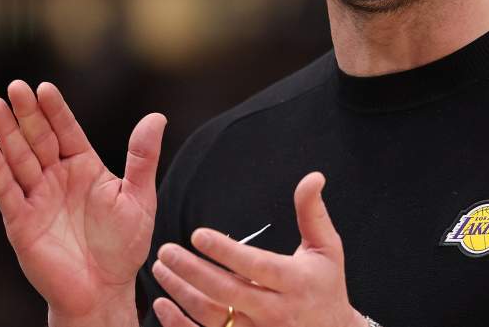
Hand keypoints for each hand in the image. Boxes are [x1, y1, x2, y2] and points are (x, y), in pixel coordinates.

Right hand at [0, 80, 165, 322]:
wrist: (105, 291)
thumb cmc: (123, 247)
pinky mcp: (21, 222)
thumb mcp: (139, 198)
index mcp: (84, 167)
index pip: (67, 131)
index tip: (44, 87)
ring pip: (18, 159)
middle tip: (15, 86)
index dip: (55, 109)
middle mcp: (57, 178)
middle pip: (38, 138)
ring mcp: (37, 198)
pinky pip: (6, 191)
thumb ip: (142, 157)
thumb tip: (157, 116)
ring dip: (5, 132)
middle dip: (26, 113)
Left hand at [149, 172, 365, 326]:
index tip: (199, 235)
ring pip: (212, 315)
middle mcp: (274, 310)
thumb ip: (312, 213)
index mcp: (294, 282)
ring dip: (182, 292)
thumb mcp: (327, 249)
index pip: (256, 266)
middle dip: (193, 271)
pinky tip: (163, 304)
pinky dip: (180, 324)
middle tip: (167, 251)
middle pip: (227, 292)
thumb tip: (312, 177)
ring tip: (161, 268)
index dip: (226, 252)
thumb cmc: (326, 286)